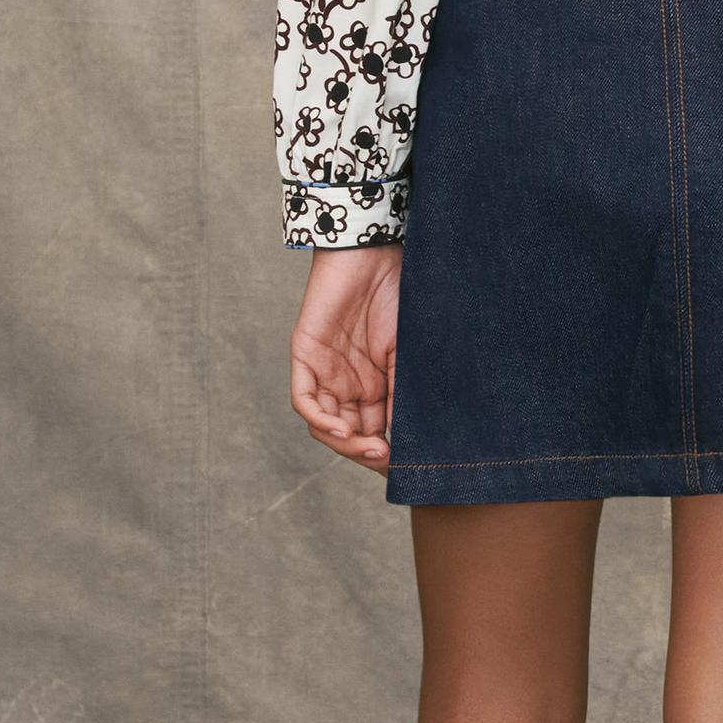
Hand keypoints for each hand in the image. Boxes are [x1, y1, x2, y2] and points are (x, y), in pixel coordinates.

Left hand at [290, 245, 400, 470]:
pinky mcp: (306, 356)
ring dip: (345, 443)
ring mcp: (326, 371)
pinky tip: (341, 429)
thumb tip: (418, 437)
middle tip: (388, 461)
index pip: (377, 431)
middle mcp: (349, 384)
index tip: (406, 469)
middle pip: (351, 434)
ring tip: (370, 448)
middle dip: (367, 453)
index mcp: (376, 384)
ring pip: (325, 425)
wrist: (375, 253)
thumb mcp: (409, 353)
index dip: (387, 454)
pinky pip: (305, 400)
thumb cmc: (399, 294)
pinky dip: (320, 420)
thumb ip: (406, 392)